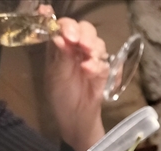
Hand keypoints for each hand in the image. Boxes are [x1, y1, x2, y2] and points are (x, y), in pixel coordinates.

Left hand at [45, 17, 106, 150]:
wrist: (75, 120)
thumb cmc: (61, 97)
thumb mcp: (55, 76)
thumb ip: (59, 56)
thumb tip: (59, 37)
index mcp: (61, 47)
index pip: (62, 26)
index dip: (60, 21)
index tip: (53, 19)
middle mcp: (77, 49)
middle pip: (85, 29)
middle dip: (81, 33)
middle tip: (76, 42)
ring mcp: (92, 60)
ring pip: (98, 42)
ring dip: (92, 46)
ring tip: (85, 58)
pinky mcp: (104, 72)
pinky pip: (106, 63)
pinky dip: (97, 65)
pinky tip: (89, 71)